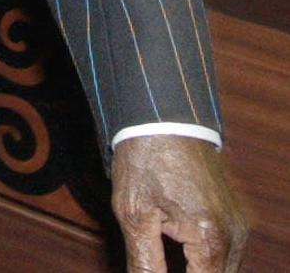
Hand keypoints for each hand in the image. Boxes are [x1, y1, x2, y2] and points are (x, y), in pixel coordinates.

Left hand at [112, 134, 245, 270]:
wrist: (161, 116)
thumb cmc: (144, 160)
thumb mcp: (134, 213)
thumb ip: (145, 261)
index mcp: (211, 237)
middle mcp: (235, 233)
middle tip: (159, 265)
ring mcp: (240, 223)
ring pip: (226, 268)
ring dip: (200, 270)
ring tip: (167, 260)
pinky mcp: (236, 213)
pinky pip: (227, 250)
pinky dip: (207, 258)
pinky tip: (183, 254)